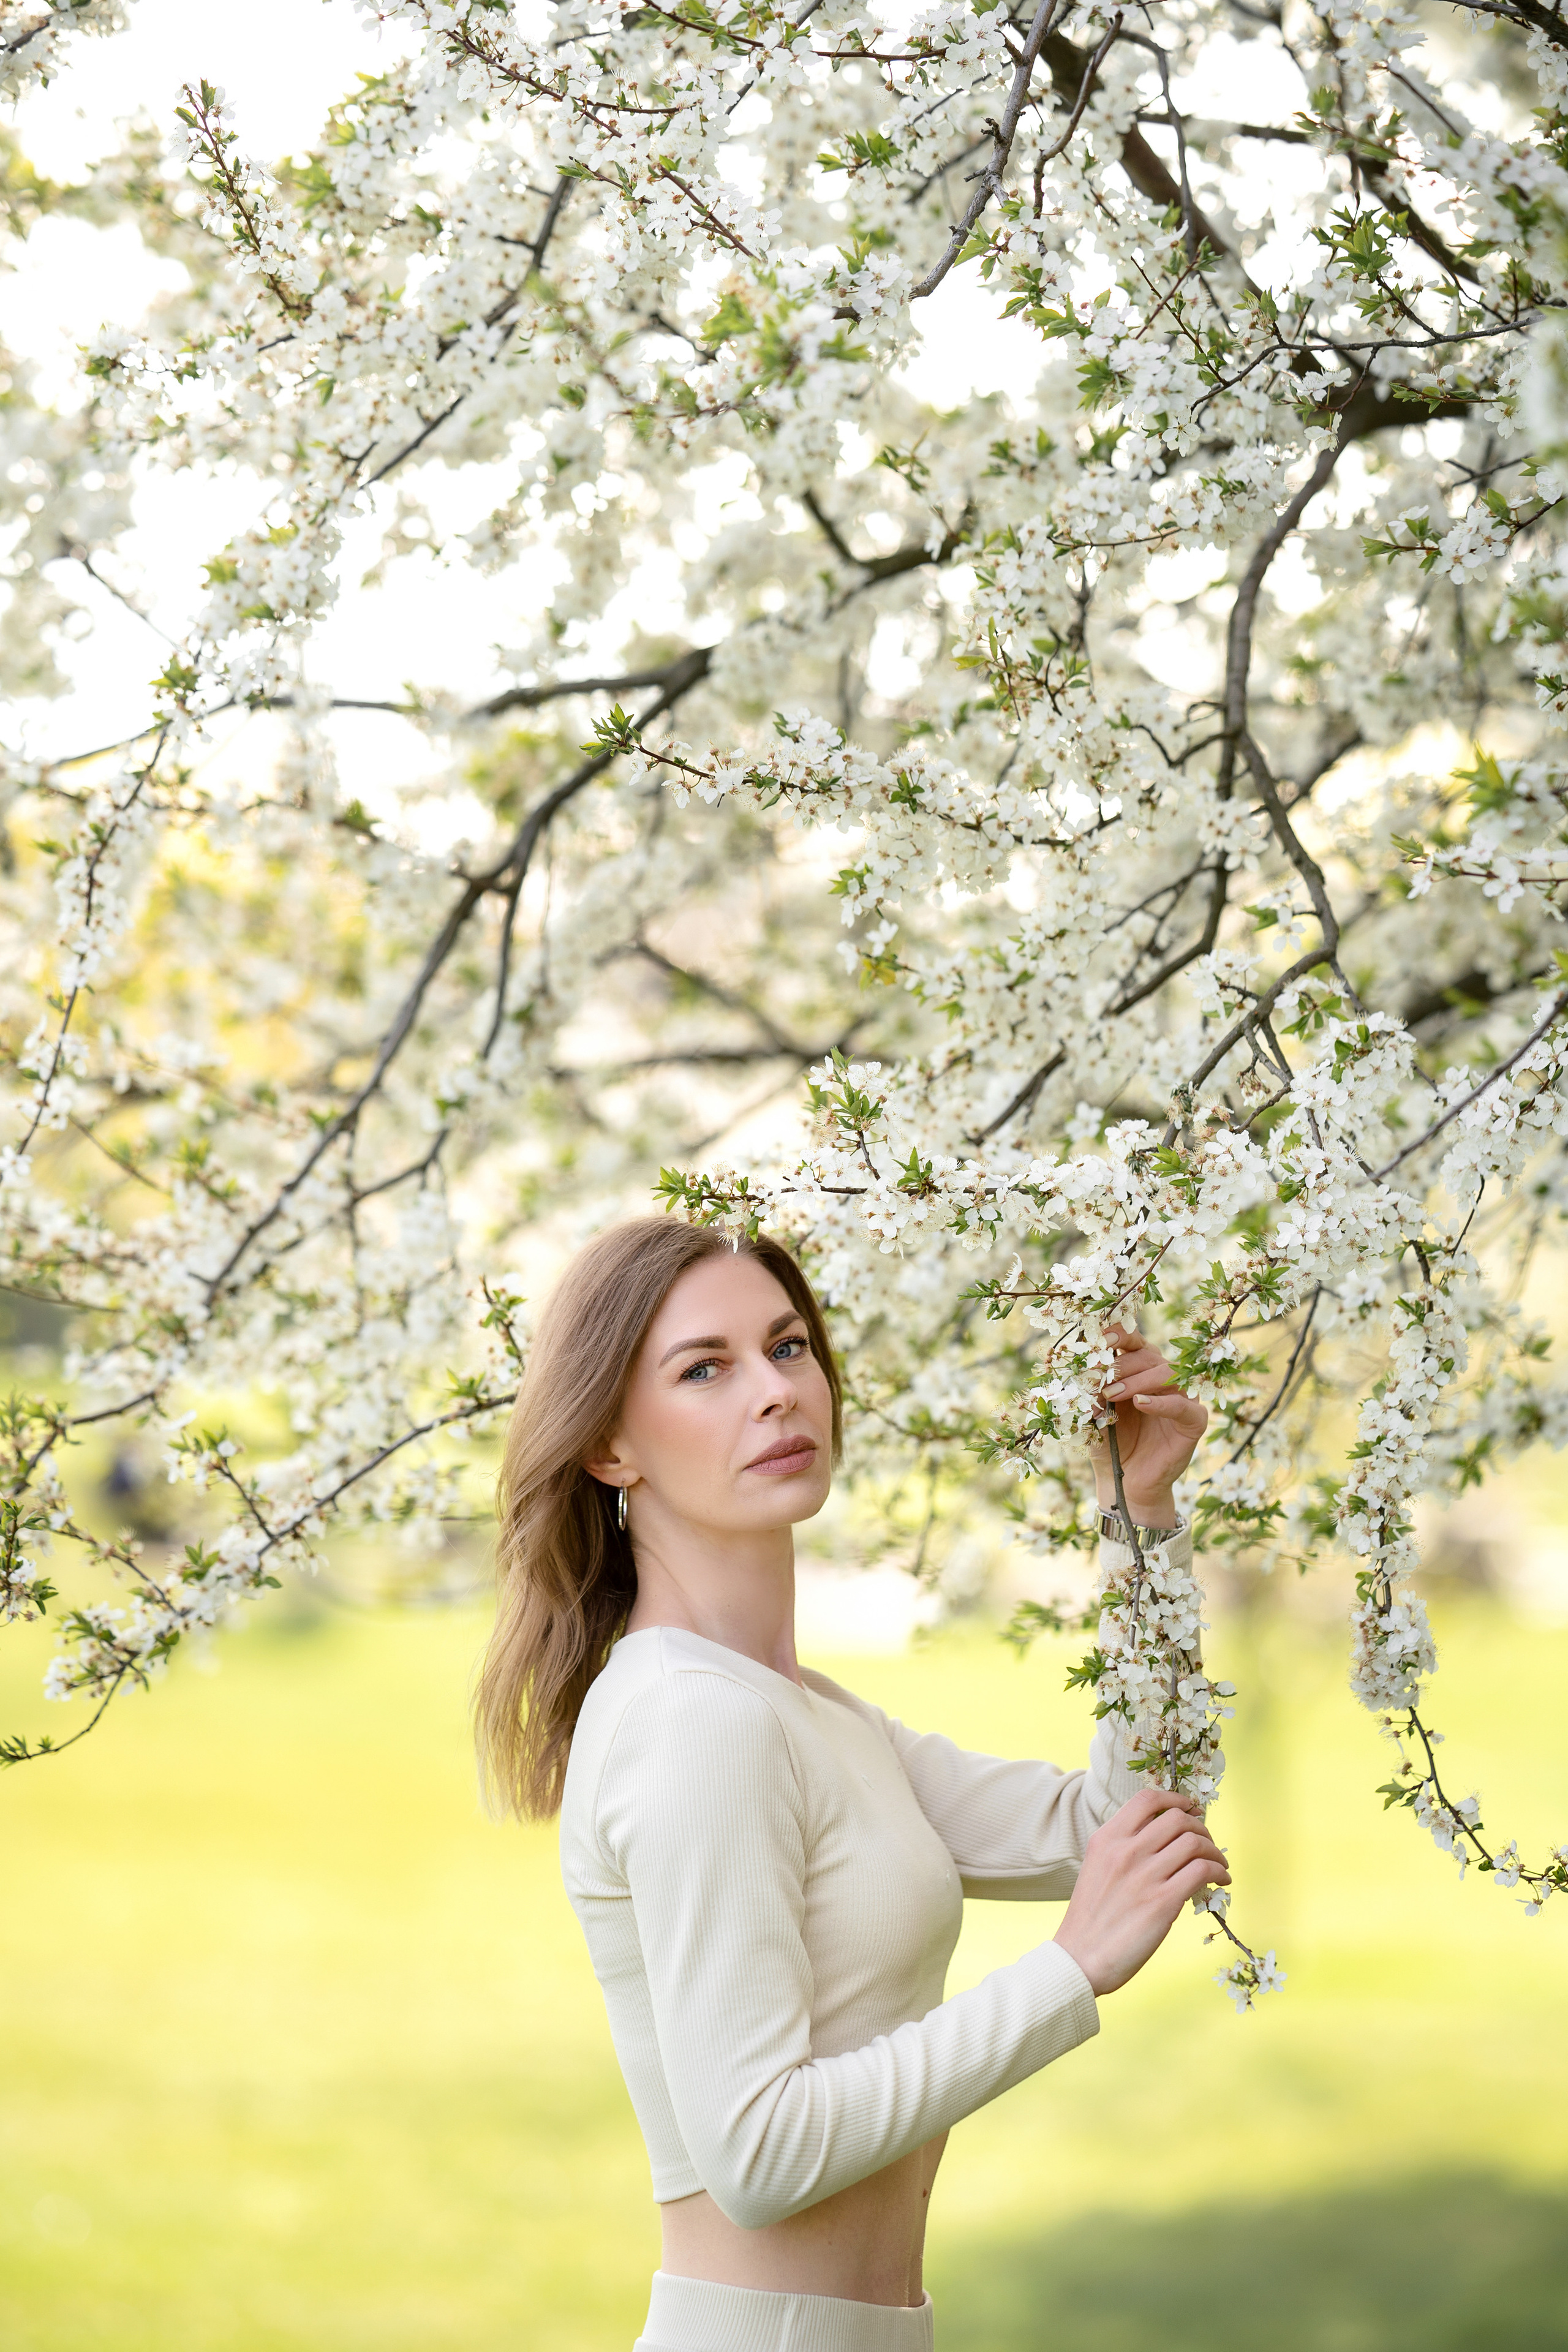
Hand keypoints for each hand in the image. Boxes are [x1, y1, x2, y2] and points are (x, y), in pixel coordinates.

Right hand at [1052, 1787, 1230, 1996]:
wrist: (1080, 1958)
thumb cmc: (1091, 1919)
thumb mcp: (1098, 1868)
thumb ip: (1123, 1849)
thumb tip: (1163, 1842)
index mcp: (1107, 1839)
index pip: (1147, 1800)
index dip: (1176, 1799)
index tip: (1191, 1808)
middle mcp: (1126, 1850)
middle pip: (1177, 1818)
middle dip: (1201, 1826)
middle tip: (1208, 1841)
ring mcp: (1145, 1874)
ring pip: (1195, 1842)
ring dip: (1214, 1851)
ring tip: (1219, 1864)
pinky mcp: (1163, 1901)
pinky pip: (1202, 1871)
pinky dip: (1219, 1872)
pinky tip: (1221, 1881)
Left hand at [1084, 1324, 1206, 1523]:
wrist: (1125, 1483)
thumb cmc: (1109, 1444)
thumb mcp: (1093, 1415)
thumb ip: (1091, 1393)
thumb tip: (1082, 1372)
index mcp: (1138, 1371)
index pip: (1133, 1342)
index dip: (1120, 1334)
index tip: (1101, 1338)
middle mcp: (1162, 1379)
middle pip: (1148, 1354)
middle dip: (1121, 1365)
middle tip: (1100, 1381)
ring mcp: (1181, 1398)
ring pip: (1167, 1372)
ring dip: (1137, 1380)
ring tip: (1113, 1395)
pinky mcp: (1193, 1421)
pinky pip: (1183, 1405)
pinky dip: (1161, 1402)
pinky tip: (1140, 1404)